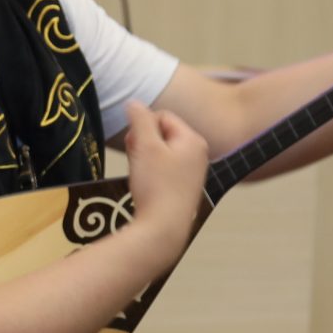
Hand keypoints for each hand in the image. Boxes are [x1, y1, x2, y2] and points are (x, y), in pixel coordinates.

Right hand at [122, 102, 208, 247]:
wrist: (163, 229)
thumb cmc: (156, 187)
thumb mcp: (145, 146)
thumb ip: (140, 118)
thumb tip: (133, 103)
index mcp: (194, 140)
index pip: (163, 116)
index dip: (143, 127)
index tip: (134, 145)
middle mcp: (199, 155)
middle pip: (164, 134)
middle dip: (144, 142)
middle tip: (135, 159)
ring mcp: (193, 174)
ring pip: (163, 153)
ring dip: (146, 158)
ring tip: (140, 175)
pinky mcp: (185, 190)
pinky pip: (165, 170)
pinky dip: (152, 174)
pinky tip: (146, 188)